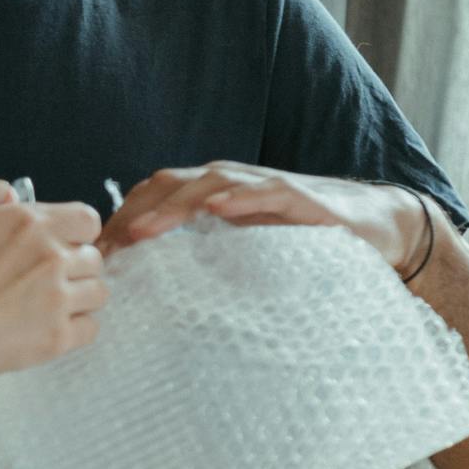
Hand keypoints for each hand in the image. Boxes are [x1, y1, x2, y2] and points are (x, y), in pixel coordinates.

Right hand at [0, 182, 107, 378]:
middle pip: (94, 258)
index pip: (87, 220)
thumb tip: (5, 192)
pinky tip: (47, 331)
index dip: (76, 234)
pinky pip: (91, 328)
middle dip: (76, 269)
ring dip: (80, 299)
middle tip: (46, 283)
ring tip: (50, 308)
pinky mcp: (60, 335)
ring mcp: (59, 296)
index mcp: (27, 223)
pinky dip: (74, 331)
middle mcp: (50, 254)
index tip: (60, 246)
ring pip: (99, 292)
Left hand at [100, 164, 431, 274]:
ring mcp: (262, 186)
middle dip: (133, 212)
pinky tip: (218, 209)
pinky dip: (238, 197)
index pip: (153, 197)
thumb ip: (201, 256)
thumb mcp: (242, 249)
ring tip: (144, 230)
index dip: (121, 219)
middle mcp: (229, 183)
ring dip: (172, 206)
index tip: (94, 253)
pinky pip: (264, 192)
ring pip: (208, 184)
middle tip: (106, 248)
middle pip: (169, 185)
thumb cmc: (300, 239)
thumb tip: (149, 285)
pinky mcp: (298, 197)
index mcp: (209, 195)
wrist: (373, 226)